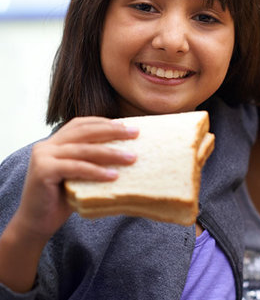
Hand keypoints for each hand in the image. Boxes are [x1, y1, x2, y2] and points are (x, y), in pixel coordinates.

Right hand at [12, 117, 138, 241]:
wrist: (37, 223)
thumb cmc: (62, 200)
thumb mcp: (80, 175)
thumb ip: (94, 161)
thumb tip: (128, 153)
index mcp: (55, 143)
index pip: (81, 124)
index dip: (104, 122)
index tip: (126, 125)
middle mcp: (47, 145)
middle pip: (84, 132)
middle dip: (112, 131)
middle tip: (135, 133)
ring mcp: (43, 156)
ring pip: (83, 149)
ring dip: (111, 153)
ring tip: (132, 158)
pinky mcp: (43, 170)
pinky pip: (76, 167)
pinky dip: (97, 171)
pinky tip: (114, 176)